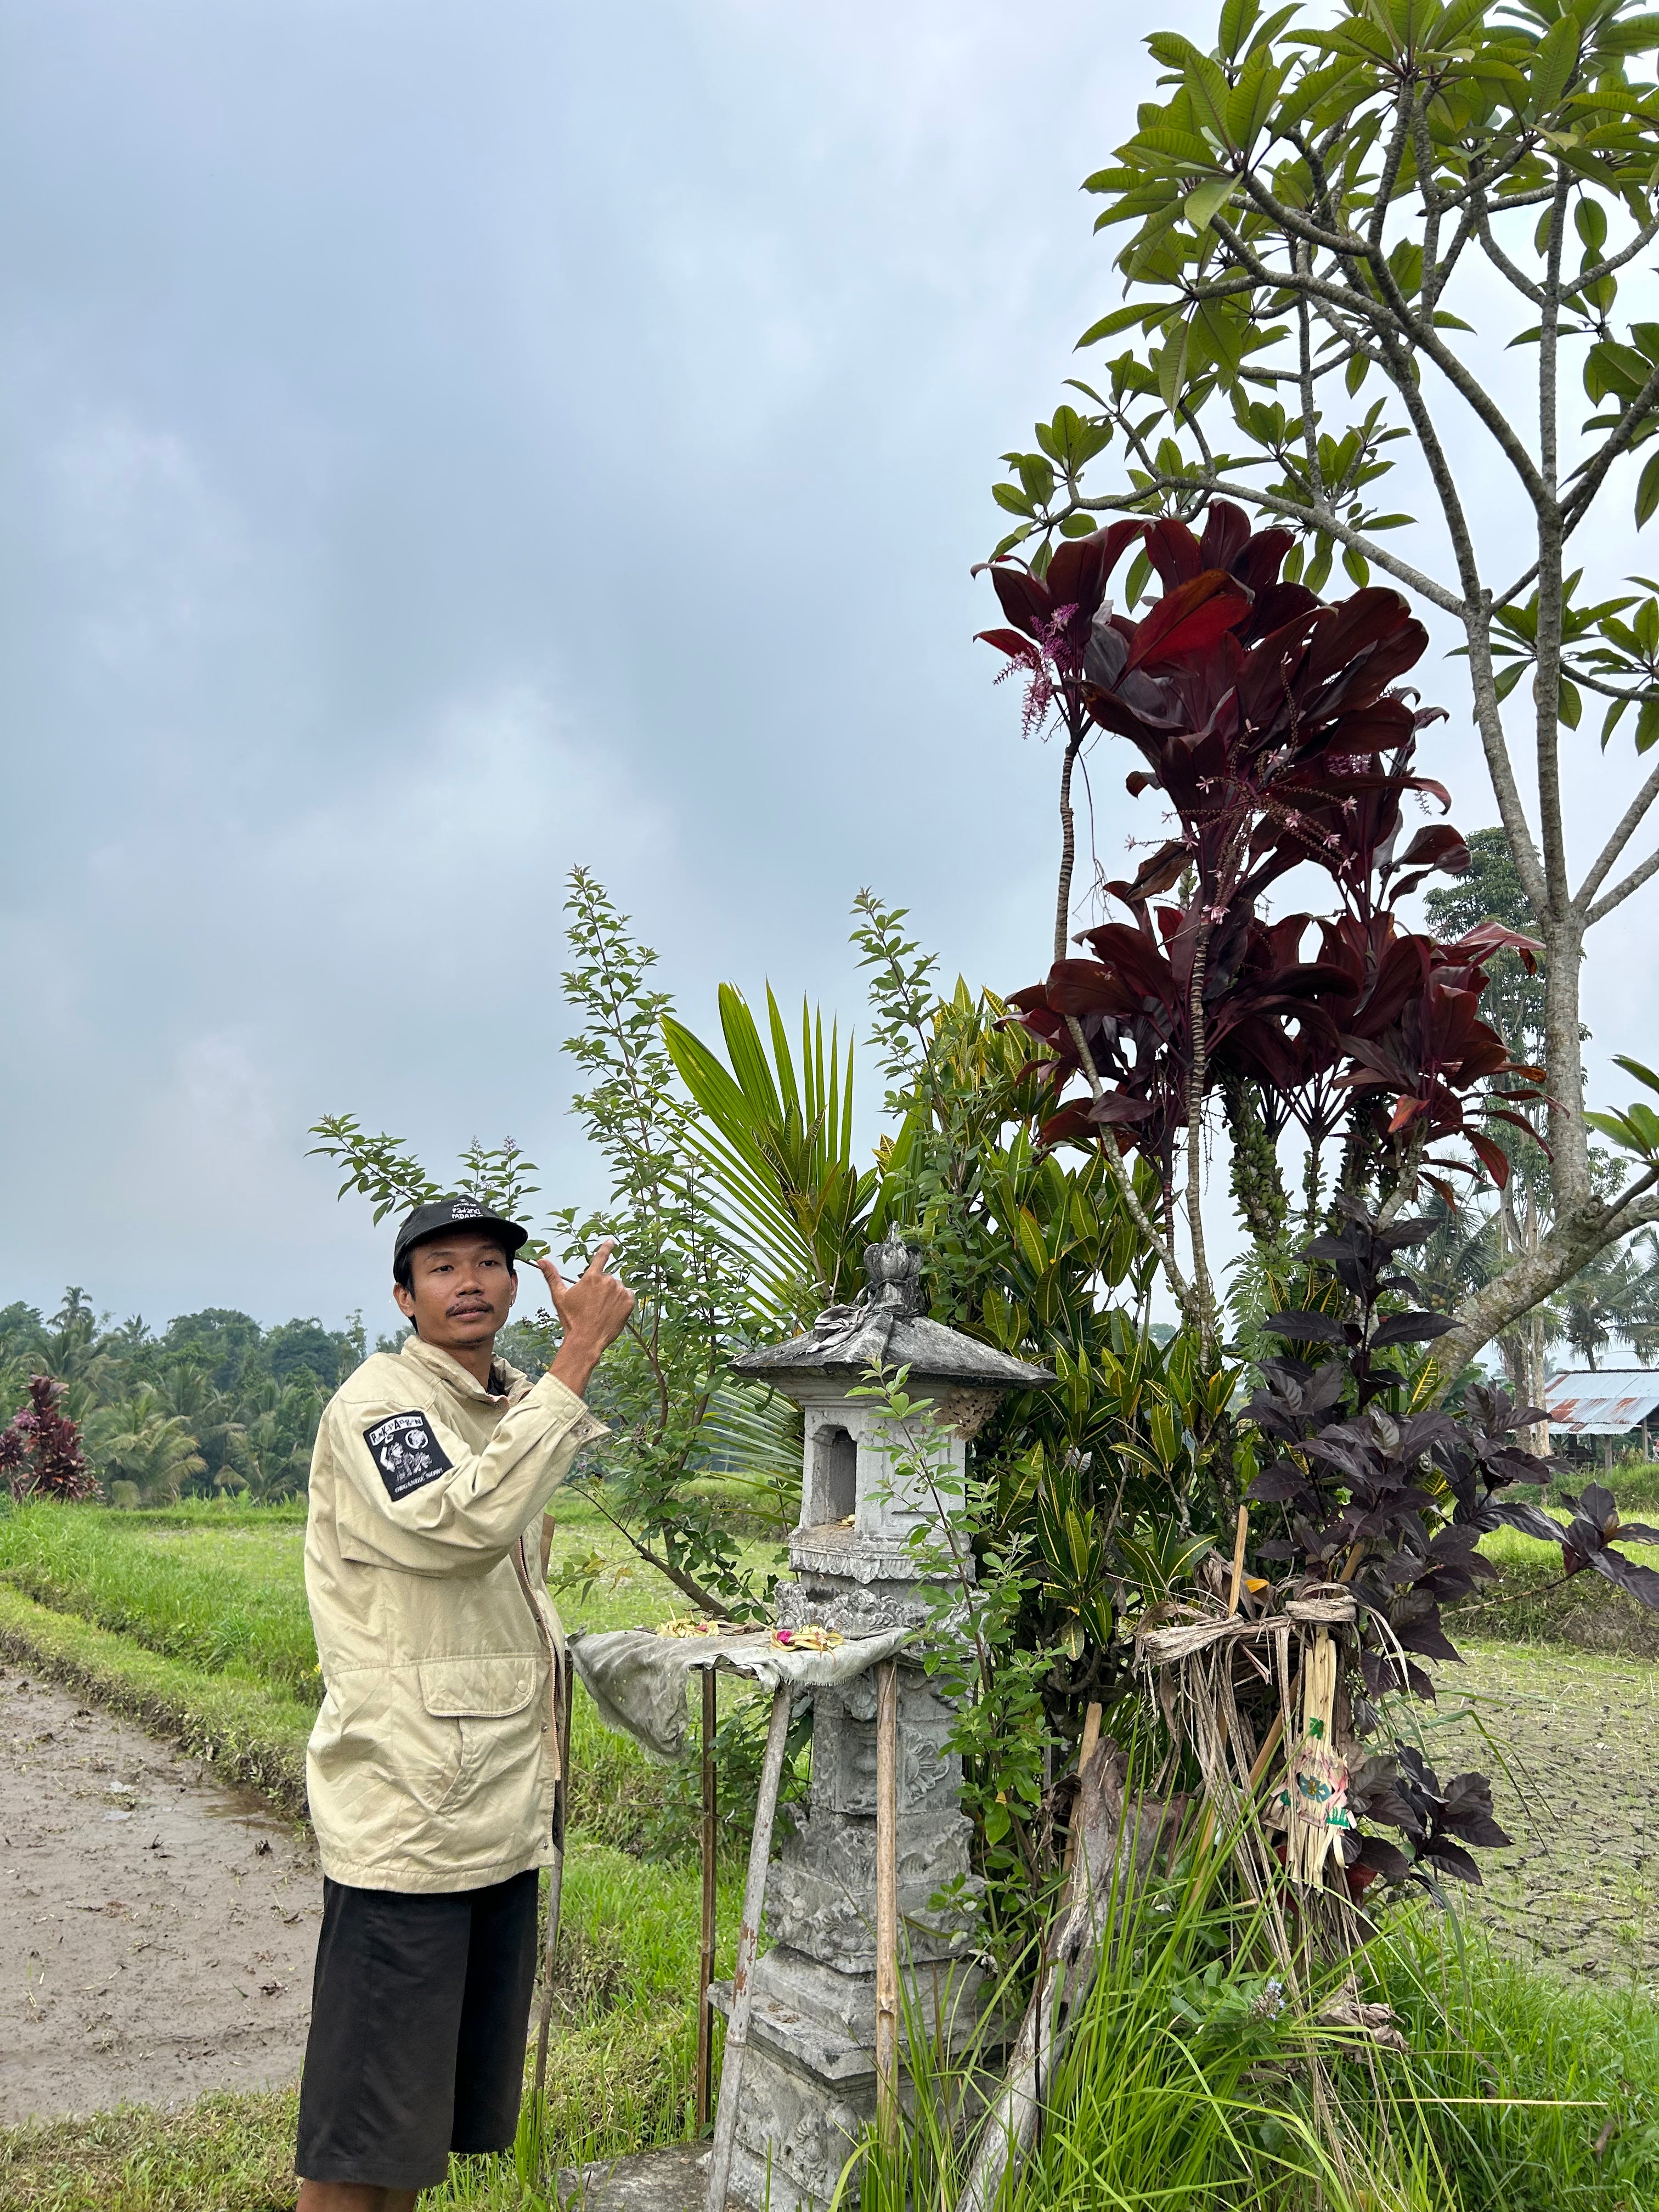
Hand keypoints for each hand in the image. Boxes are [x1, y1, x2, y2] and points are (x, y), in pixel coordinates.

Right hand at [536, 1240, 633, 1397]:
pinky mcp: (629, 1302)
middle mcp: (608, 1281)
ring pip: (618, 1288)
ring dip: (612, 1296)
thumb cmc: (572, 1319)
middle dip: (602, 1289)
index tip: (612, 1241)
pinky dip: (622, 1303)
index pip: (601, 1257)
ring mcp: (620, 1291)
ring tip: (602, 1311)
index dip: (607, 1248)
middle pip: (607, 1280)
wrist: (586, 1340)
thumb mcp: (559, 1296)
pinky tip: (612, 1312)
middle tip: (593, 1305)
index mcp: (592, 1277)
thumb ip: (552, 1276)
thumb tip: (541, 1260)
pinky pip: (628, 1297)